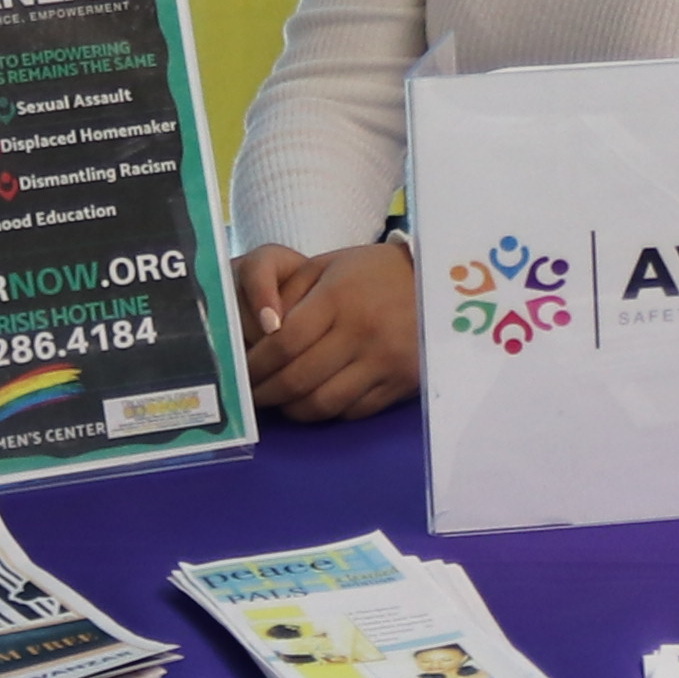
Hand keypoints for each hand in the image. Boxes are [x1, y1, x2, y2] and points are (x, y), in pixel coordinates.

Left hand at [237, 240, 429, 422]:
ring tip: (280, 402)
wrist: (438, 281)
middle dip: (265, 393)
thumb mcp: (324, 266)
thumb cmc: (370, 272)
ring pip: (323, 403)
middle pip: (298, 379)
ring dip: (293, 409)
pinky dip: (327, 412)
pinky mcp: (403, 382)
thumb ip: (284, 293)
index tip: (240, 374)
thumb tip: (258, 333)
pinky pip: (352, 411)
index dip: (255, 365)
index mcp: (338, 297)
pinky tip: (316, 399)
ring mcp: (386, 361)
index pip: (283, 343)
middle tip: (251, 396)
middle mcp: (362, 331)